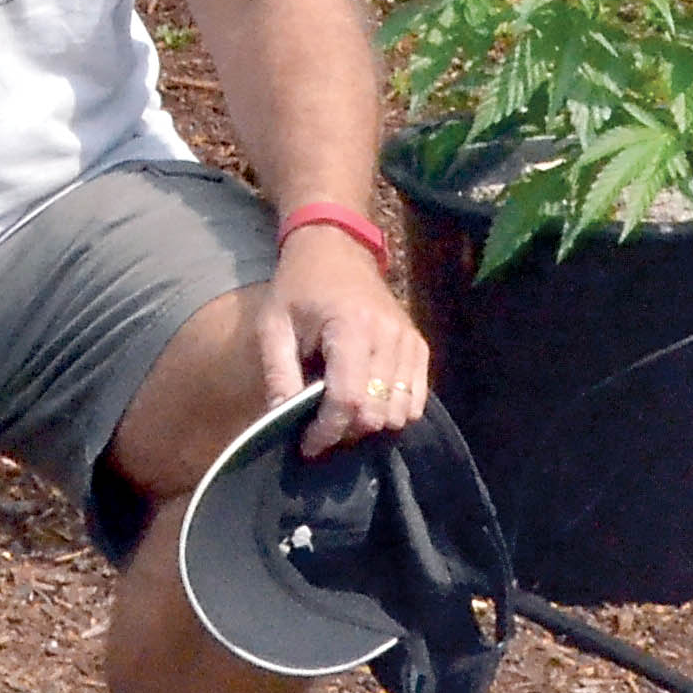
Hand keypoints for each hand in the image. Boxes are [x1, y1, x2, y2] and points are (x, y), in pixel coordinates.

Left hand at [251, 223, 429, 455]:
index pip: (349, 399)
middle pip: (378, 413)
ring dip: (370, 424)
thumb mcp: (273, 324)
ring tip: (341, 413)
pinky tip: (365, 401)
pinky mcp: (420, 347)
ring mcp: (410, 342)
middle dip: (347, 431)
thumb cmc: (298, 286)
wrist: (336, 248)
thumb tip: (279, 420)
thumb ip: (279, 373)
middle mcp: (389, 337)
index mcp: (351, 328)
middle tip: (320, 427)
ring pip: (401, 412)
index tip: (307, 445)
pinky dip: (392, 411)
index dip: (328, 431)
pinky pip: (417, 400)